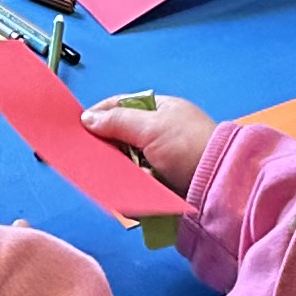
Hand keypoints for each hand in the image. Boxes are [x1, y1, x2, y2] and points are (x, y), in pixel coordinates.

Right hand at [83, 91, 215, 188]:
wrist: (218, 183)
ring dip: (114, 168)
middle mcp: (158, 132)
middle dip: (104, 146)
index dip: (98, 114)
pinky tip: (116, 188)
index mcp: (159, 110)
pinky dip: (125, 184)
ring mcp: (159, 158)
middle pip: (119, 136)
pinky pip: (134, 181)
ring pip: (125, 161)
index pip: (120, 106)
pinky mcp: (160, 182)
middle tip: (85, 154)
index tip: (77, 125)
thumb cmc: (189, 147)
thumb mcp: (152, 128)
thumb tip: (87, 118)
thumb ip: (118, 122)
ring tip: (98, 174)